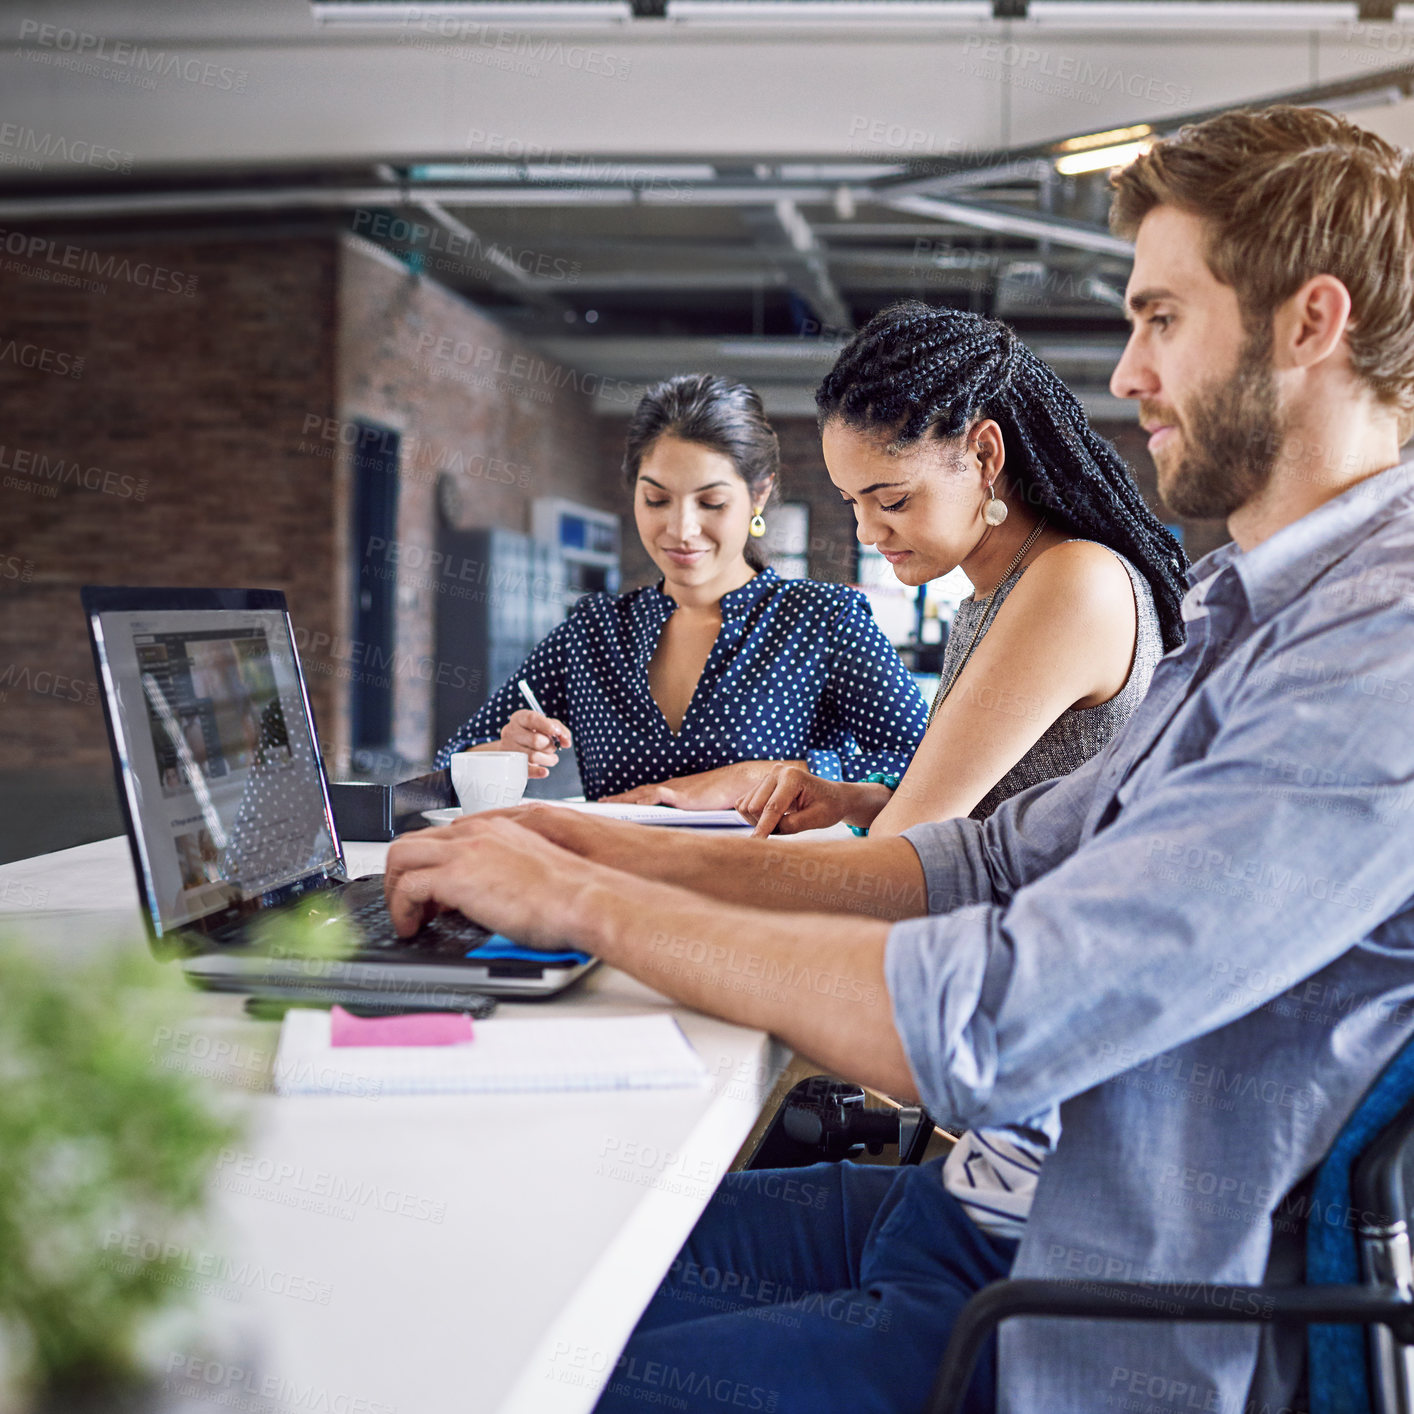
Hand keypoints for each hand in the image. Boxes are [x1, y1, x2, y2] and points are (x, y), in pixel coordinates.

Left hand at [384, 815, 594, 948]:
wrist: (584, 899)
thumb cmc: (571, 894)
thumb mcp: (531, 870)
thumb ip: (503, 870)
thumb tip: (486, 893)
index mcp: (496, 829)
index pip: (442, 836)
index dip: (428, 865)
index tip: (429, 892)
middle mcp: (476, 833)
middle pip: (412, 841)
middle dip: (400, 875)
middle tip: (409, 905)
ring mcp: (464, 851)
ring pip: (400, 857)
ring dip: (394, 890)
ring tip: (406, 918)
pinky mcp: (456, 877)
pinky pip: (407, 887)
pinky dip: (401, 910)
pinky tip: (411, 928)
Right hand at [498, 709, 571, 778]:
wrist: (513, 747)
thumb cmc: (532, 733)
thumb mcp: (545, 725)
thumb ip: (559, 729)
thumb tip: (566, 741)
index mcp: (519, 718)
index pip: (531, 719)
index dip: (546, 725)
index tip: (556, 732)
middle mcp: (511, 732)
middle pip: (536, 740)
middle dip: (550, 745)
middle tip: (553, 747)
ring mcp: (509, 749)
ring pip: (533, 756)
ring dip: (548, 759)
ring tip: (552, 758)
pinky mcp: (511, 764)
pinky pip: (525, 770)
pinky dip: (537, 772)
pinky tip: (545, 771)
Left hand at [601, 760, 784, 809]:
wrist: (738, 781)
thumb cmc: (724, 795)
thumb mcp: (701, 808)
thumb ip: (689, 818)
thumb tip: (680, 837)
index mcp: (673, 792)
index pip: (645, 795)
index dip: (628, 799)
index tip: (612, 804)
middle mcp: (670, 789)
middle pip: (638, 794)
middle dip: (619, 799)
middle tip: (599, 804)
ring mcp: (675, 790)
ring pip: (643, 793)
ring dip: (625, 799)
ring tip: (607, 804)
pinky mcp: (682, 794)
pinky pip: (659, 795)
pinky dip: (646, 799)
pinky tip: (635, 805)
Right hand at [734, 766, 845, 836]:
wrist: (832, 796)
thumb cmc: (829, 807)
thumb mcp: (817, 819)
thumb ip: (791, 826)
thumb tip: (766, 834)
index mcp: (792, 776)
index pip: (772, 808)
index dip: (764, 828)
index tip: (756, 845)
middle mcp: (776, 772)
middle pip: (754, 807)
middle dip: (764, 825)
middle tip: (785, 829)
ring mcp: (767, 777)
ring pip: (746, 807)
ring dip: (758, 821)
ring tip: (782, 822)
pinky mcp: (760, 785)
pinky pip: (744, 805)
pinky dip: (755, 817)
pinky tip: (773, 818)